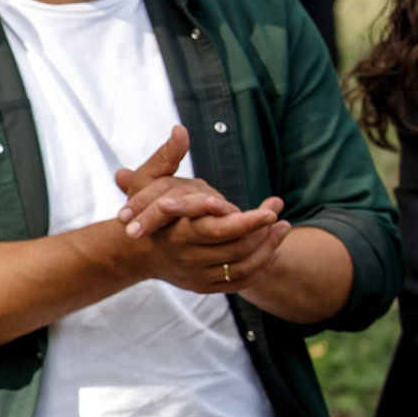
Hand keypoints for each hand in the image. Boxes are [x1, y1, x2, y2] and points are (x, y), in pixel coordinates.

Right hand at [110, 126, 287, 292]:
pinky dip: (260, 268)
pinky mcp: (204, 286)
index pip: (220, 231)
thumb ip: (165, 157)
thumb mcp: (146, 181)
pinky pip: (239, 282)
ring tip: (284, 228)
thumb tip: (180, 129)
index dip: (249, 222)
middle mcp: (188, 257)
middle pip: (236, 251)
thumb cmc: (141, 210)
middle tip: (283, 217)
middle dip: (265, 234)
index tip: (272, 209)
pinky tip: (274, 251)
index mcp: (178, 233)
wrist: (133, 251)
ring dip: (268, 249)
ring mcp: (197, 275)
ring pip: (242, 268)